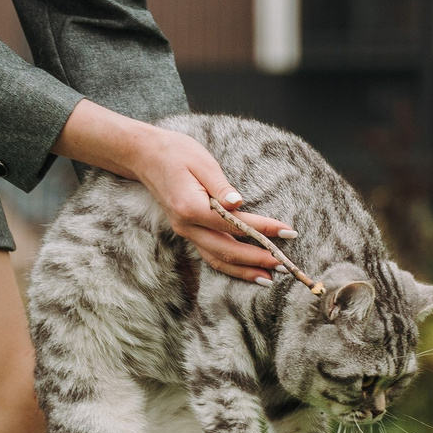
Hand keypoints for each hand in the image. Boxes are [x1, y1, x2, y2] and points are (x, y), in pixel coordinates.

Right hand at [55, 102, 291, 284]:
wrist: (145, 156)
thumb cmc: (176, 153)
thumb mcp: (202, 163)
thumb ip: (222, 187)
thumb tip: (240, 204)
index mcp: (191, 207)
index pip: (234, 224)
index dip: (263, 229)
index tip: (286, 231)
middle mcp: (186, 225)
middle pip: (226, 250)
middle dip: (256, 258)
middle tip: (283, 264)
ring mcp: (185, 231)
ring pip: (216, 259)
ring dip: (243, 271)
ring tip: (268, 279)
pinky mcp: (188, 231)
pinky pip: (210, 254)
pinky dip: (229, 265)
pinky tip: (246, 271)